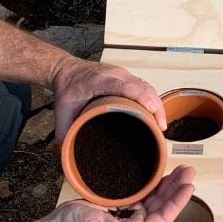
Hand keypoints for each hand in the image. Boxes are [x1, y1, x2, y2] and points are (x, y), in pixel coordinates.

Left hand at [50, 58, 167, 143]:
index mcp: (102, 80)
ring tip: (160, 125)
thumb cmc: (67, 88)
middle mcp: (116, 74)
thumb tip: (66, 152)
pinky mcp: (127, 76)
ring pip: (147, 86)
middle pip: (144, 87)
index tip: (154, 115)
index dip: (143, 99)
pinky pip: (144, 86)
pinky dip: (151, 99)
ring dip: (156, 103)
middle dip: (156, 106)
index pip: (128, 87)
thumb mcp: (61, 110)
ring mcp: (123, 74)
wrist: (66, 69)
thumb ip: (63, 131)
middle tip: (161, 128)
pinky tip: (154, 114)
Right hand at [51, 165, 195, 221]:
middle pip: (164, 206)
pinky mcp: (123, 207)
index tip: (189, 186)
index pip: (164, 218)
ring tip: (180, 171)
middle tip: (188, 171)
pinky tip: (160, 175)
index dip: (178, 202)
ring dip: (169, 186)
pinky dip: (154, 185)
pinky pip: (144, 195)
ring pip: (157, 200)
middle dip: (177, 189)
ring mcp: (131, 217)